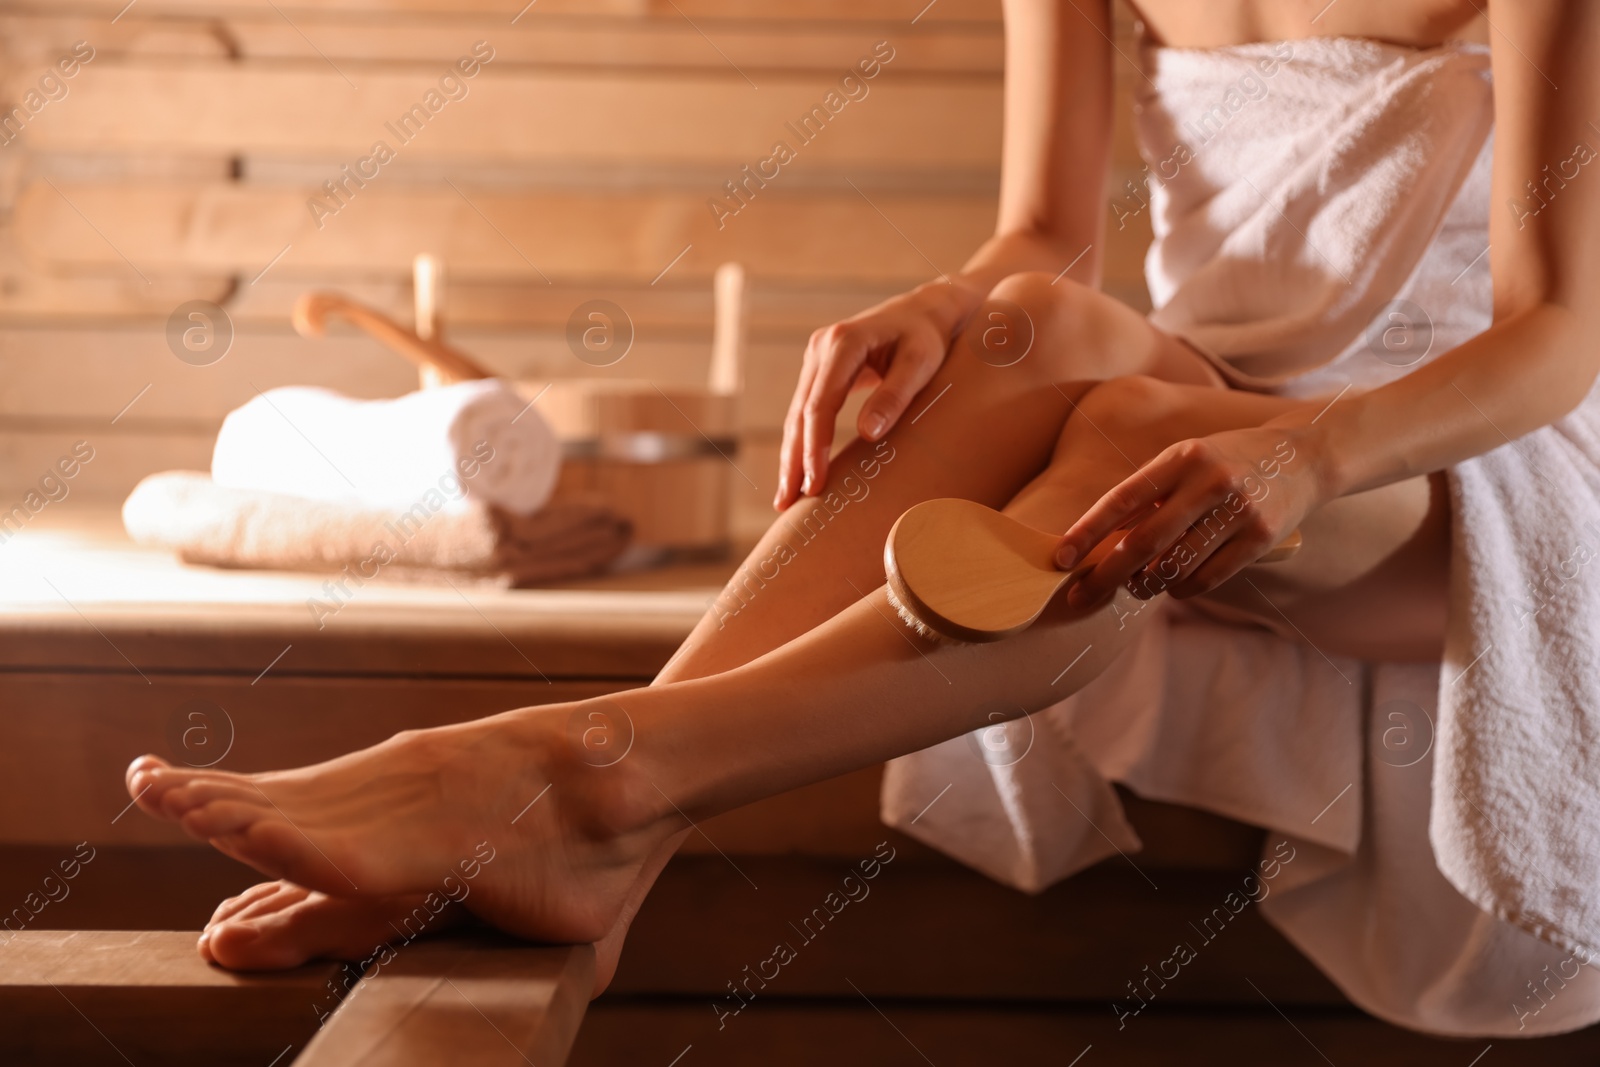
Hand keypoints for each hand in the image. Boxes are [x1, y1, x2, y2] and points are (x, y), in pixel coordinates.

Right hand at [776, 279, 983, 508]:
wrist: (924, 312)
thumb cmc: (928, 337)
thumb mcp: (921, 363)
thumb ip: (895, 395)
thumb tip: (868, 433)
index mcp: (844, 342)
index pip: (821, 403)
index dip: (815, 446)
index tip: (816, 482)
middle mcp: (821, 347)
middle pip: (800, 412)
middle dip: (794, 459)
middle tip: (788, 502)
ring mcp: (817, 358)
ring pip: (797, 414)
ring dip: (792, 456)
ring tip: (787, 497)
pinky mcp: (820, 370)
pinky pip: (805, 411)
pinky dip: (801, 442)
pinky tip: (798, 471)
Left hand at [1054, 423, 1330, 604]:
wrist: (1303, 458)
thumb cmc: (1227, 463)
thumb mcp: (1188, 459)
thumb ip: (1151, 493)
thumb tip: (1101, 543)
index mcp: (1182, 456)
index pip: (1122, 498)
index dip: (1087, 531)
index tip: (1059, 558)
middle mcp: (1210, 481)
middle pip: (1145, 542)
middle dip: (1106, 575)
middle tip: (1079, 597)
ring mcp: (1238, 511)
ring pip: (1174, 567)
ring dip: (1144, 586)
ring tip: (1133, 588)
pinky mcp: (1260, 539)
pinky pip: (1206, 579)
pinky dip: (1180, 589)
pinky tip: (1171, 586)